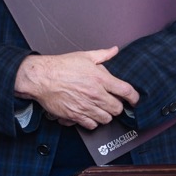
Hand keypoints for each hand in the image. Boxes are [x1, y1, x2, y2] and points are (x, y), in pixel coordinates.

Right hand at [15, 47, 137, 129]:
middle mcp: (96, 95)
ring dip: (104, 114)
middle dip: (116, 106)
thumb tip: (114, 50)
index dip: (134, 98)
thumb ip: (102, 55)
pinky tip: (88, 114)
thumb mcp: (84, 56)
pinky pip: (91, 125)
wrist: (42, 77)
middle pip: (117, 109)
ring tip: (99, 108)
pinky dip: (92, 121)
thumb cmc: (61, 66)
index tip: (134, 100)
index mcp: (100, 79)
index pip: (126, 92)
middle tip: (110, 102)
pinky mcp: (76, 116)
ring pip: (106, 119)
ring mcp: (86, 107)